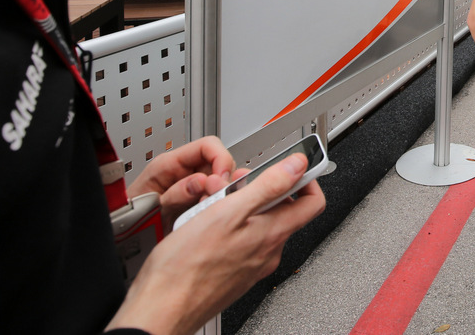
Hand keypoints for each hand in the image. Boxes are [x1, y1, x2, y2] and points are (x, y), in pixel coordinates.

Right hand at [107, 153, 324, 334]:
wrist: (161, 308)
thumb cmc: (186, 267)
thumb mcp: (228, 211)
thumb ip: (267, 186)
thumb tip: (297, 165)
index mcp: (273, 234)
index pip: (313, 202)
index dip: (305, 179)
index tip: (290, 168)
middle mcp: (268, 252)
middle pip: (283, 211)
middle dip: (262, 190)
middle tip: (237, 183)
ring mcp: (252, 266)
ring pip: (259, 226)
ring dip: (242, 208)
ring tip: (215, 204)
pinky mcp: (235, 275)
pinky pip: (242, 243)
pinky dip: (230, 228)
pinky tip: (206, 227)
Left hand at [128, 137, 244, 228]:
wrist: (120, 239)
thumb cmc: (127, 221)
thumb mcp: (149, 208)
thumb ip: (174, 195)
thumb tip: (201, 182)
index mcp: (168, 165)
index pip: (207, 146)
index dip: (221, 159)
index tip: (223, 179)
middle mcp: (182, 172)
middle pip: (218, 164)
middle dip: (223, 181)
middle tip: (217, 199)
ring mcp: (191, 187)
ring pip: (220, 181)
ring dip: (222, 194)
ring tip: (212, 209)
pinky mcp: (196, 201)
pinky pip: (216, 197)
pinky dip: (221, 203)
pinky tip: (215, 212)